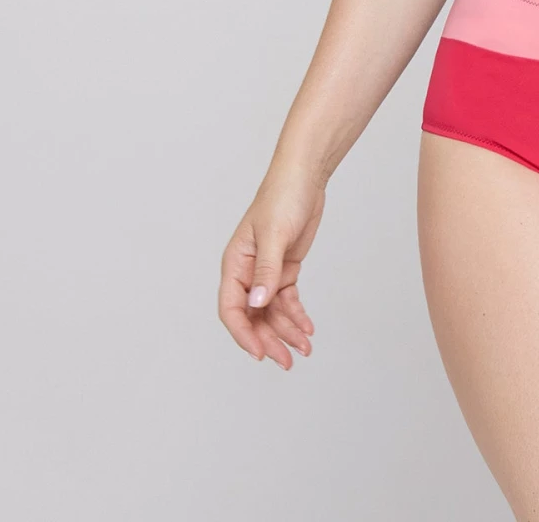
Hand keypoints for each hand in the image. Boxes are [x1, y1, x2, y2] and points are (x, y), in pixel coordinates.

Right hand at [218, 169, 325, 368]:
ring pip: (272, 312)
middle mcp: (248, 273)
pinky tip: (307, 328)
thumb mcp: (275, 235)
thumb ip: (267, 270)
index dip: (243, 334)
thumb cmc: (282, 198)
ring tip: (304, 348)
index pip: (231, 309)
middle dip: (269, 340)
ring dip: (286, 331)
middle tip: (288, 360)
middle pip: (253, 316)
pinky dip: (296, 315)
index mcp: (235, 265)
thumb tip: (257, 302)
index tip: (259, 353)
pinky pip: (287, 300)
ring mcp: (267, 273)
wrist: (305, 178)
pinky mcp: (285, 269)